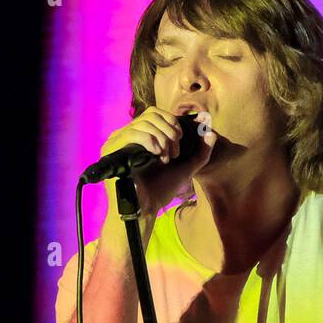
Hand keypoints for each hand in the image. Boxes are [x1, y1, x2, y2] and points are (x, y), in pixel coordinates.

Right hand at [100, 107, 215, 218]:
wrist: (145, 209)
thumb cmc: (161, 190)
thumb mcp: (185, 168)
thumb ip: (200, 151)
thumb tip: (210, 131)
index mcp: (141, 136)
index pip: (155, 113)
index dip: (172, 122)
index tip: (180, 141)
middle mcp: (127, 136)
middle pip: (151, 114)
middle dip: (169, 131)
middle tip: (174, 153)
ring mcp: (118, 142)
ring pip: (144, 122)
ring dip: (162, 138)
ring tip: (165, 158)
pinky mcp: (112, 149)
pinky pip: (133, 133)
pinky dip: (150, 140)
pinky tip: (156, 155)